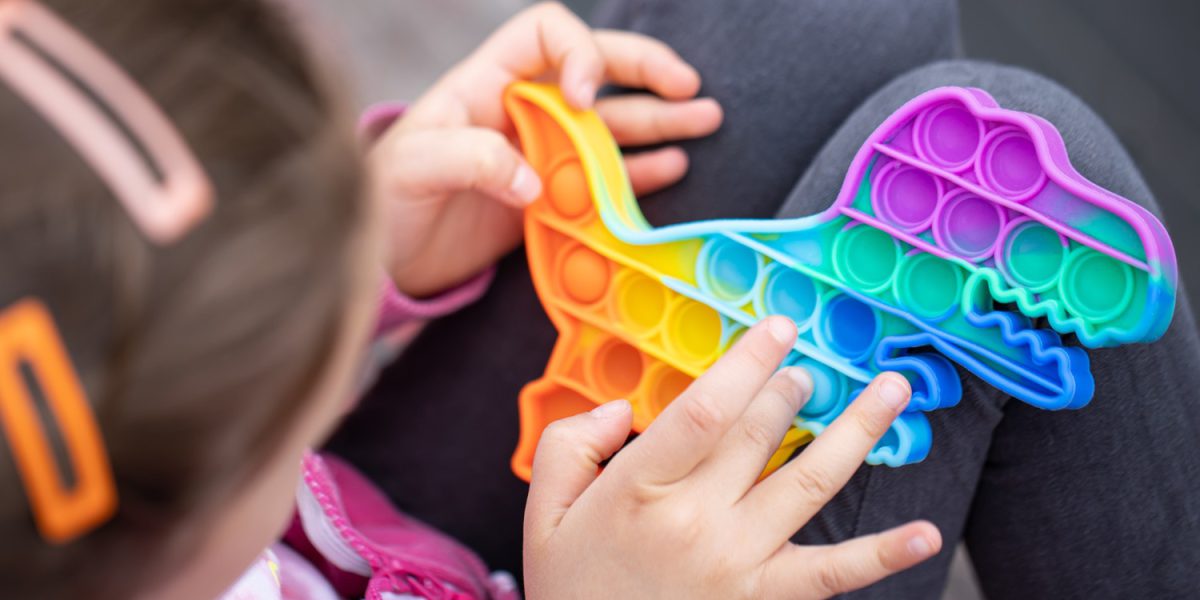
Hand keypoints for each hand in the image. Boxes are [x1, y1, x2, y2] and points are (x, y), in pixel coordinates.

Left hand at [369, 2, 722, 296]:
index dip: (579, 52)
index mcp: (485, 84)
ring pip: (610, 124)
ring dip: (658, 120)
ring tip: (704, 120)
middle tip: (686, 85)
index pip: (545, 33)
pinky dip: (640, 172)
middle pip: (593, 70)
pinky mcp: (549, 199)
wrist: (382, 260)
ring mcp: (539, 154)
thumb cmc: (383, 201)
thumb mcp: (412, 170)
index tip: (590, 98)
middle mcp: (520, 111)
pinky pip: (604, 177)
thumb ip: (470, 160)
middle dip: (643, 71)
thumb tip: (534, 179)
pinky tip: (672, 166)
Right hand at [524, 317, 941, 598]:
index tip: (778, 329)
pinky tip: (926, 534)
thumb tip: (620, 410)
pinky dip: (883, 555)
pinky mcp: (763, 599)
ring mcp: (738, 562)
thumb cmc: (570, 589)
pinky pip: (832, 574)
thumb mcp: (542, 514)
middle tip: (807, 369)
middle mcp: (697, 520)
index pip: (707, 407)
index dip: (749, 361)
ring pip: (811, 483)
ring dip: (858, 432)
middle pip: (761, 434)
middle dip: (792, 388)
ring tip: (891, 392)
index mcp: (639, 488)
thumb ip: (567, 446)